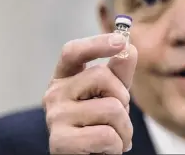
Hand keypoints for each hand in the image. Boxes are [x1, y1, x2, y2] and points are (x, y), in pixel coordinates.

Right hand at [43, 33, 137, 153]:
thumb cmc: (98, 125)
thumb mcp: (111, 96)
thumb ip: (119, 73)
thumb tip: (129, 48)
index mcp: (64, 79)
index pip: (73, 52)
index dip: (96, 43)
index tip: (121, 41)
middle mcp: (54, 94)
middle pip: (101, 76)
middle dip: (123, 98)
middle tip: (118, 117)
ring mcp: (55, 118)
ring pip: (111, 108)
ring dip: (125, 127)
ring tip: (115, 136)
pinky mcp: (61, 142)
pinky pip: (107, 135)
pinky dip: (118, 145)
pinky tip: (107, 150)